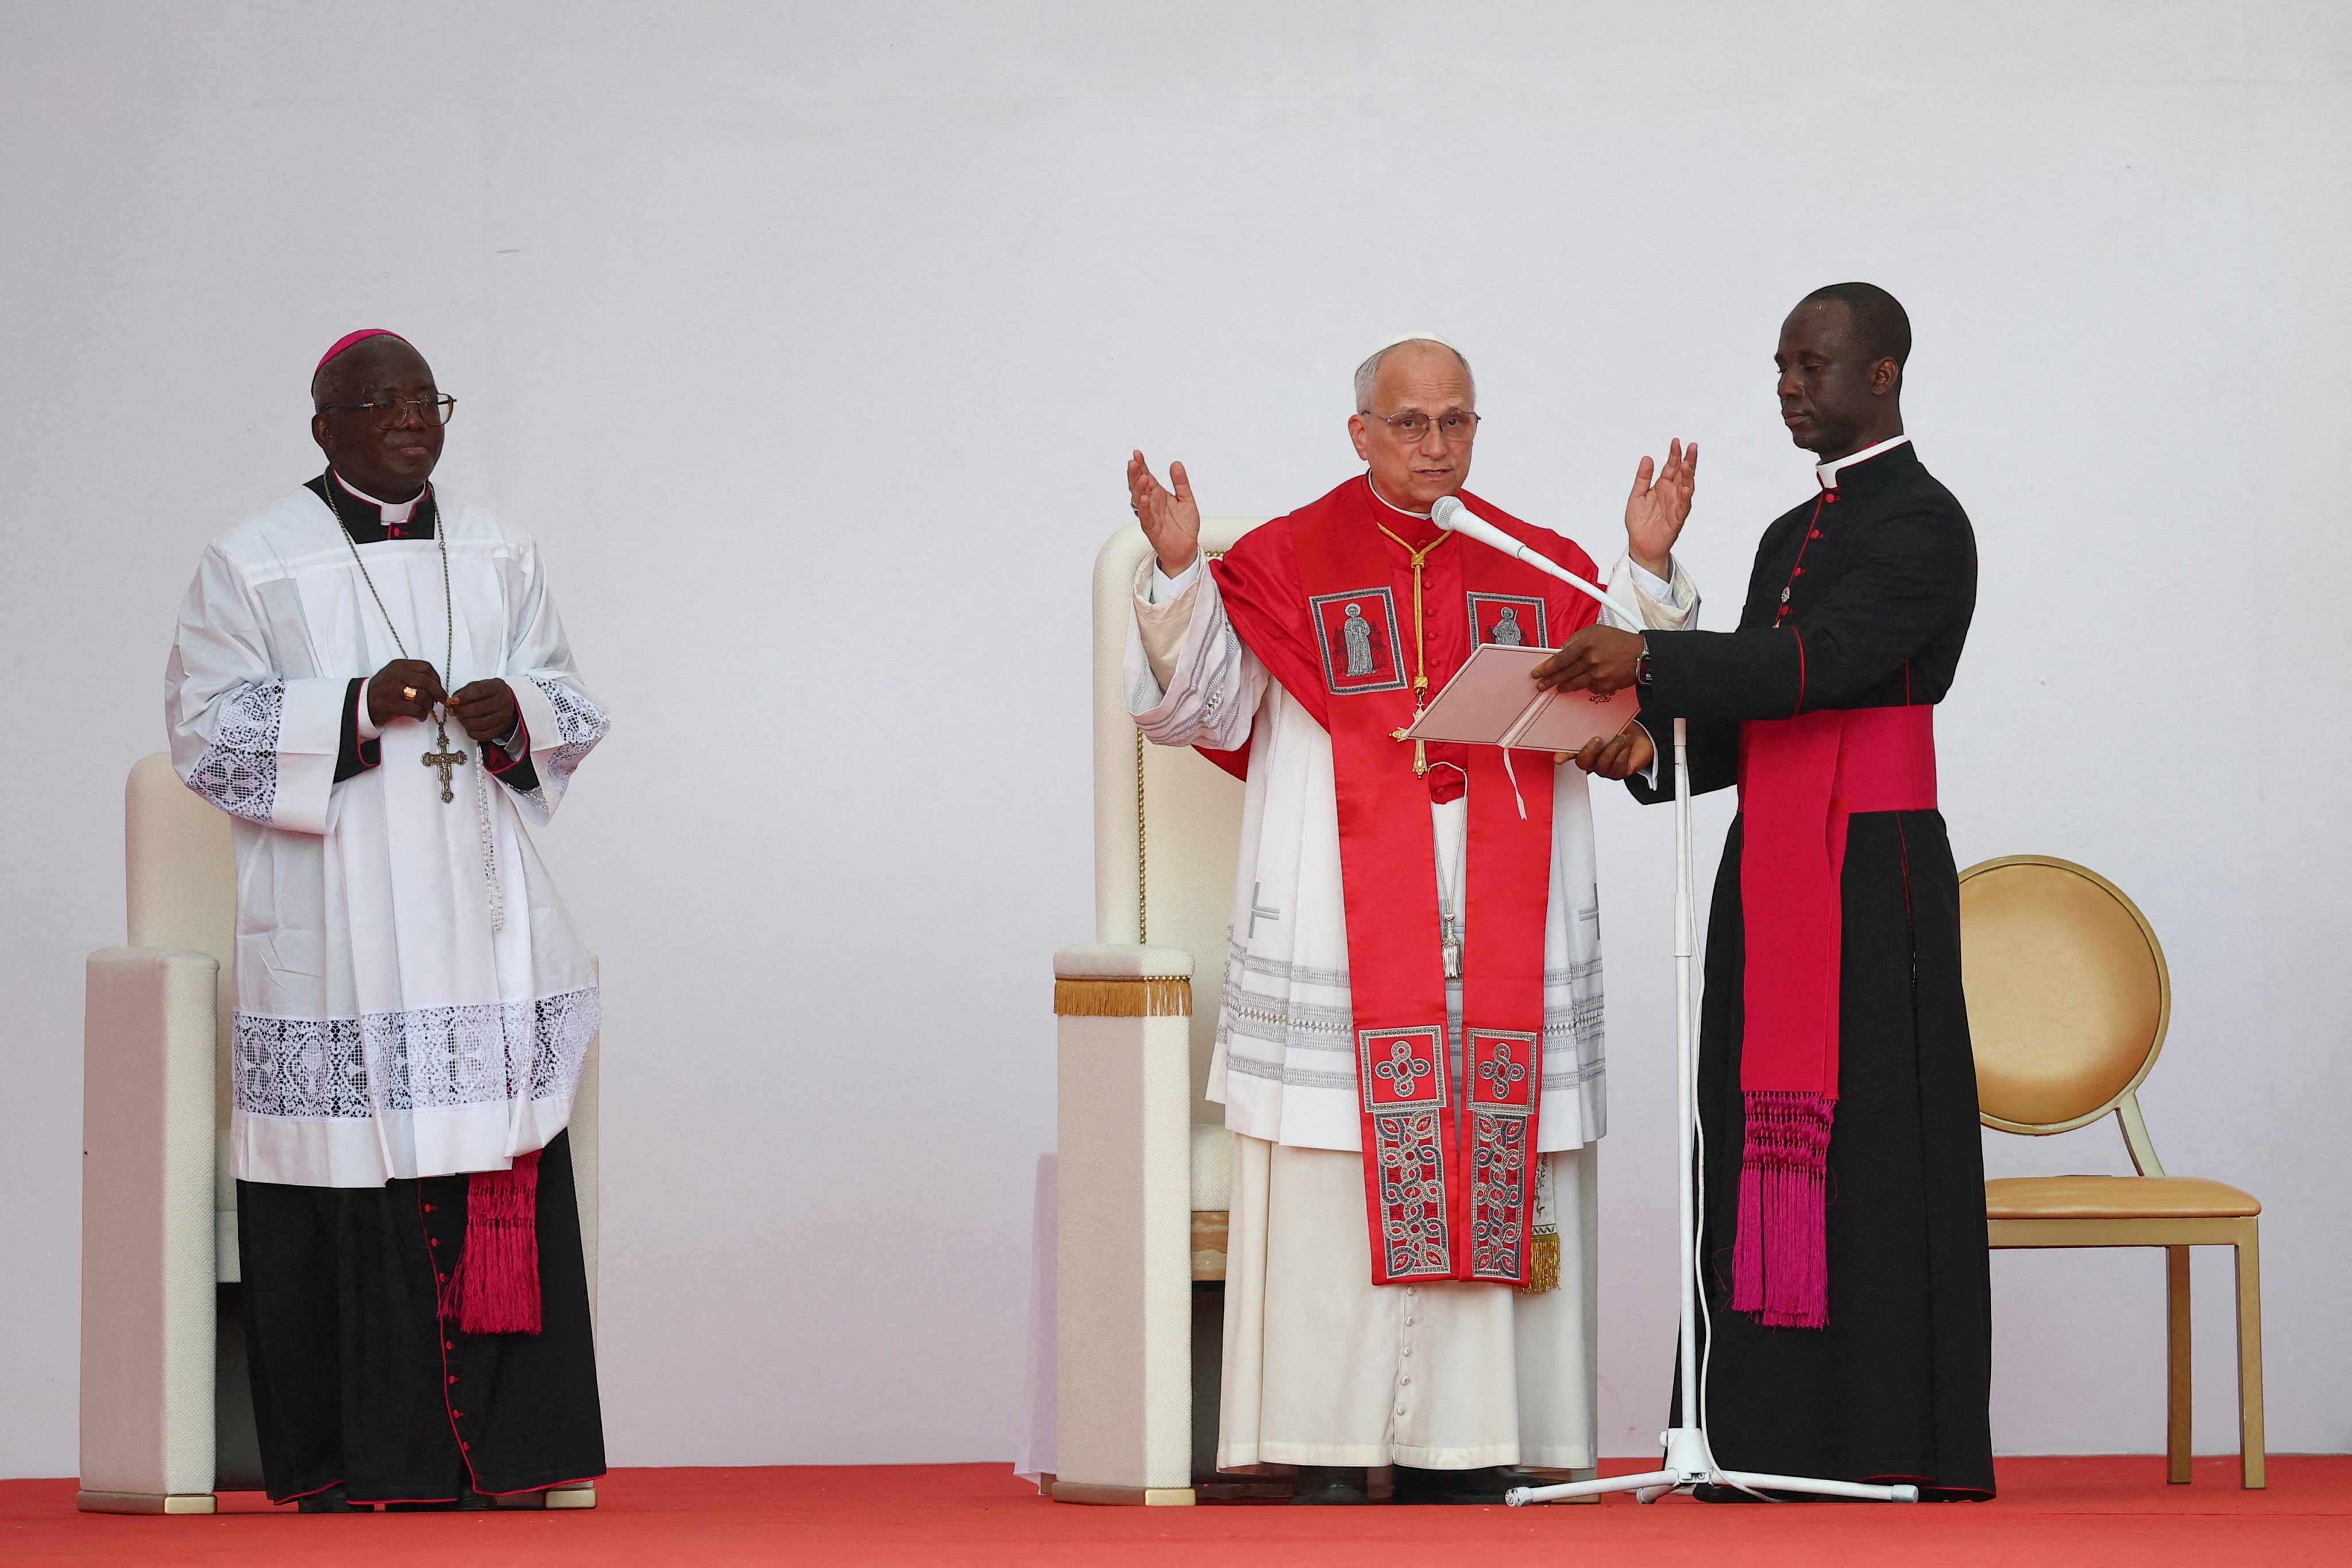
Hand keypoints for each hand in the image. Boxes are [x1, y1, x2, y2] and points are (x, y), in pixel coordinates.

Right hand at [367, 659, 445, 726]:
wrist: (361, 704)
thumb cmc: (382, 691)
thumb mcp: (395, 675)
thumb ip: (413, 675)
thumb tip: (436, 684)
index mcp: (398, 665)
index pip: (425, 667)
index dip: (437, 678)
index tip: (439, 687)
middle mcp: (395, 675)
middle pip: (427, 681)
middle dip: (439, 692)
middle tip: (442, 700)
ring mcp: (393, 689)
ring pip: (423, 696)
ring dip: (429, 705)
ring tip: (426, 709)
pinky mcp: (392, 705)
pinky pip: (416, 710)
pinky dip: (422, 715)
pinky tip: (420, 717)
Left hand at [449, 679, 518, 742]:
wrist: (504, 704)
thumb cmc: (487, 695)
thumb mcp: (477, 687)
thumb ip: (463, 692)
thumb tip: (451, 702)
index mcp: (498, 687)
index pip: (479, 692)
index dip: (465, 697)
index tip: (454, 701)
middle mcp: (504, 702)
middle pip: (480, 708)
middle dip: (462, 711)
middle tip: (453, 711)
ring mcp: (504, 717)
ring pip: (480, 723)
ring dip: (465, 722)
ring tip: (460, 718)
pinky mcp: (501, 729)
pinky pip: (483, 735)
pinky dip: (472, 732)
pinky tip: (468, 726)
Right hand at [1127, 450, 1199, 575]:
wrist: (1187, 548)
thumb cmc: (1184, 526)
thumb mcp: (1186, 499)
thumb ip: (1181, 483)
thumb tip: (1176, 464)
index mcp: (1158, 495)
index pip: (1147, 477)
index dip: (1142, 466)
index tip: (1137, 454)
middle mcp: (1151, 504)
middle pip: (1139, 486)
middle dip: (1135, 474)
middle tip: (1133, 462)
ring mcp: (1150, 516)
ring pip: (1139, 500)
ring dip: (1138, 488)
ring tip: (1142, 476)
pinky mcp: (1152, 529)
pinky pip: (1145, 518)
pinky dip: (1144, 508)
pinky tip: (1143, 498)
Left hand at [1532, 625, 1644, 694]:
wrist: (1642, 655)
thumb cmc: (1620, 642)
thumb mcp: (1596, 631)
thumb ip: (1577, 639)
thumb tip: (1562, 649)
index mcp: (1586, 643)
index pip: (1560, 658)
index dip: (1547, 667)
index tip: (1538, 672)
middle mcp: (1590, 659)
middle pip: (1564, 673)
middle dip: (1550, 680)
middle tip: (1542, 684)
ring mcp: (1598, 674)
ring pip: (1575, 683)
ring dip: (1564, 686)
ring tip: (1558, 687)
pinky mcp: (1605, 685)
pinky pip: (1589, 687)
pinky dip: (1586, 685)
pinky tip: (1584, 683)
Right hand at [1563, 724, 1654, 780]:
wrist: (1640, 737)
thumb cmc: (1619, 730)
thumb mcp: (1605, 723)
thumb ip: (1592, 724)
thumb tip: (1582, 716)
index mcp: (1584, 748)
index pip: (1568, 753)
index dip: (1562, 755)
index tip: (1558, 758)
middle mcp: (1592, 761)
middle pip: (1583, 762)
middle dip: (1590, 751)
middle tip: (1598, 739)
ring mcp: (1605, 768)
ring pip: (1603, 765)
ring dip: (1613, 749)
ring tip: (1621, 737)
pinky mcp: (1619, 772)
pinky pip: (1619, 767)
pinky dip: (1624, 752)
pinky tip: (1628, 741)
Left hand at [1625, 438, 1697, 579]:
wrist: (1640, 545)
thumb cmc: (1640, 522)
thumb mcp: (1637, 495)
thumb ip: (1642, 478)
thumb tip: (1647, 458)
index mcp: (1663, 486)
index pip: (1671, 467)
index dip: (1674, 454)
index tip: (1676, 441)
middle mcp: (1672, 494)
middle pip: (1683, 474)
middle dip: (1688, 460)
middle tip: (1692, 446)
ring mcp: (1676, 506)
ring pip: (1686, 488)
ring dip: (1688, 476)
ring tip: (1687, 463)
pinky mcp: (1676, 520)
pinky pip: (1683, 507)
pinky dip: (1685, 498)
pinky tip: (1686, 488)